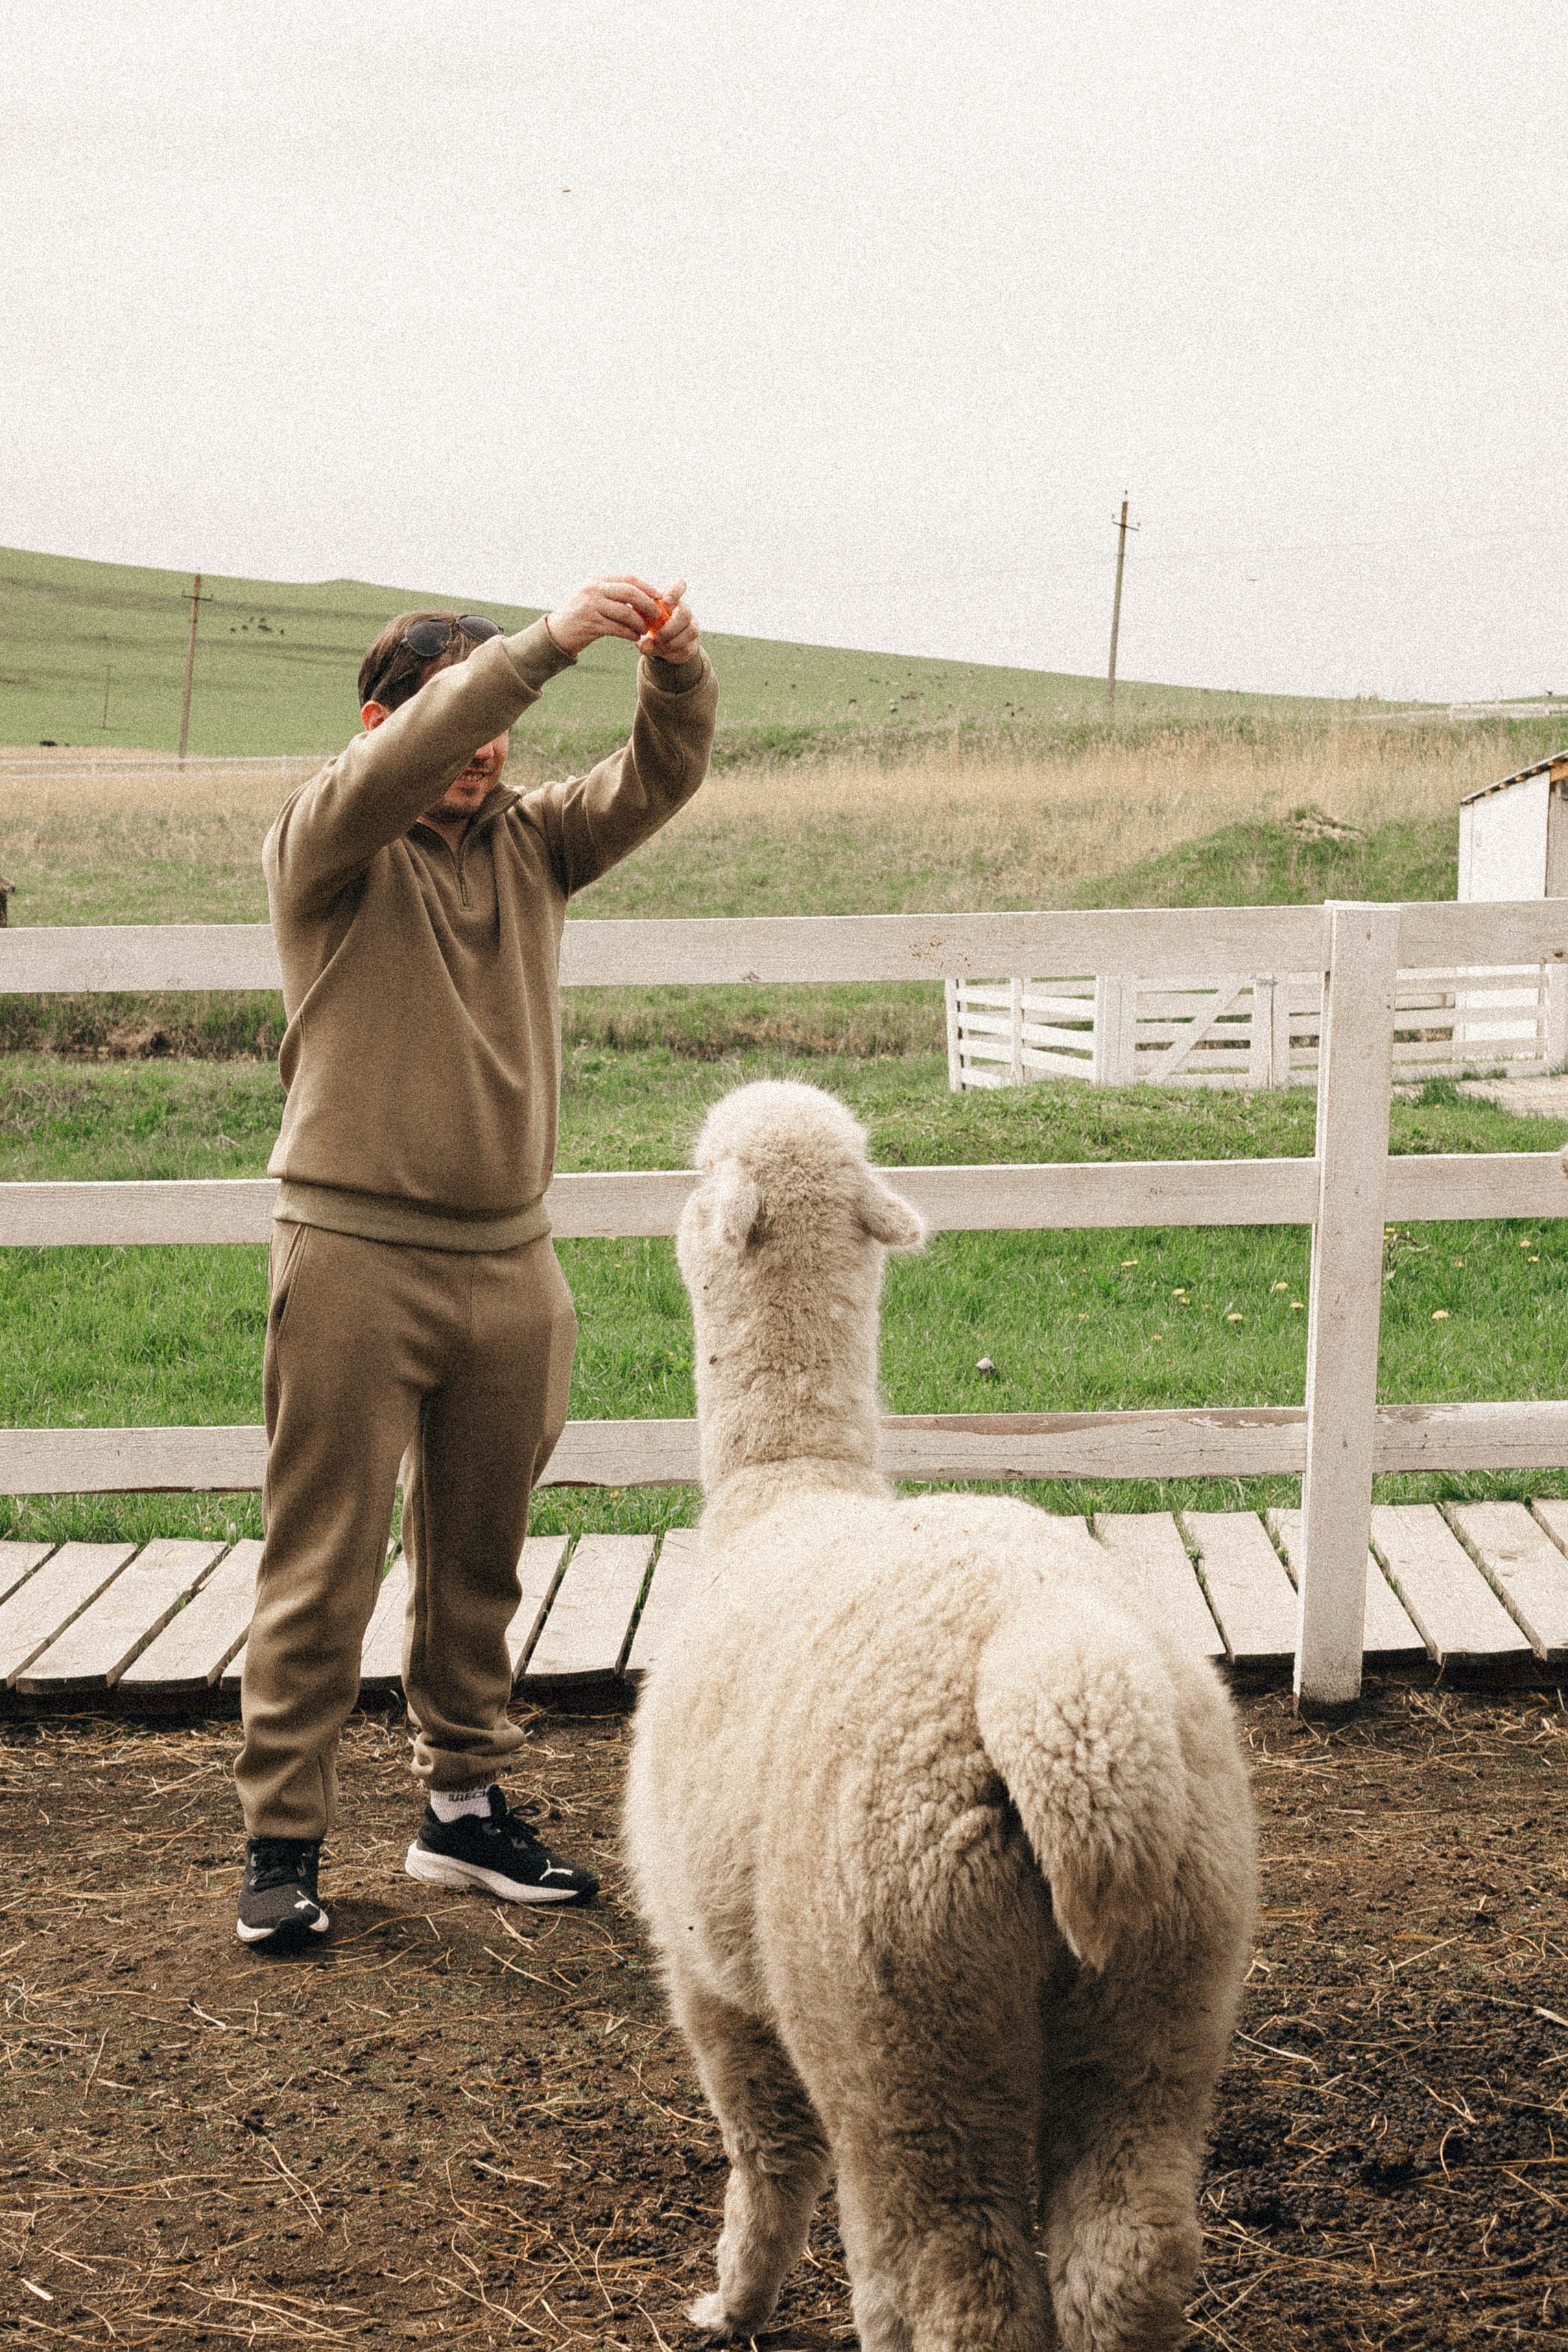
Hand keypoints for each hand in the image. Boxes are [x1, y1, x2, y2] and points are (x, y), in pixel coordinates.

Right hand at [545, 575, 698, 664]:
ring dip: (639, 623)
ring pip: (626, 612)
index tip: (659, 597)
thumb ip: (612, 594)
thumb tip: (642, 596)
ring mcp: (591, 605)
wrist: (555, 633)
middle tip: (658, 614)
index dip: (647, 587)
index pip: (628, 579)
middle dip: (648, 603)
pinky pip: (618, 628)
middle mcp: (593, 589)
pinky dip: (630, 633)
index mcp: (596, 580)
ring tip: (645, 630)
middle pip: (630, 592)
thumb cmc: (578, 617)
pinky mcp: (591, 623)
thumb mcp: (592, 598)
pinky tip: (635, 637)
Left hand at [637, 579, 699, 666]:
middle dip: (670, 626)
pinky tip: (663, 652)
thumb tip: (646, 646)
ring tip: (659, 644)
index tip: (665, 602)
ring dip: (673, 640)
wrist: (661, 645)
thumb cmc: (649, 628)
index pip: (679, 586)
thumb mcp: (641, 625)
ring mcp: (691, 626)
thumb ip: (640, 632)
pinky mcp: (693, 644)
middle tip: (657, 635)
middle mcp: (684, 610)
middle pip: (685, 612)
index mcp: (670, 600)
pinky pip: (687, 647)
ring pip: (691, 630)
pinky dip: (673, 652)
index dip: (675, 592)